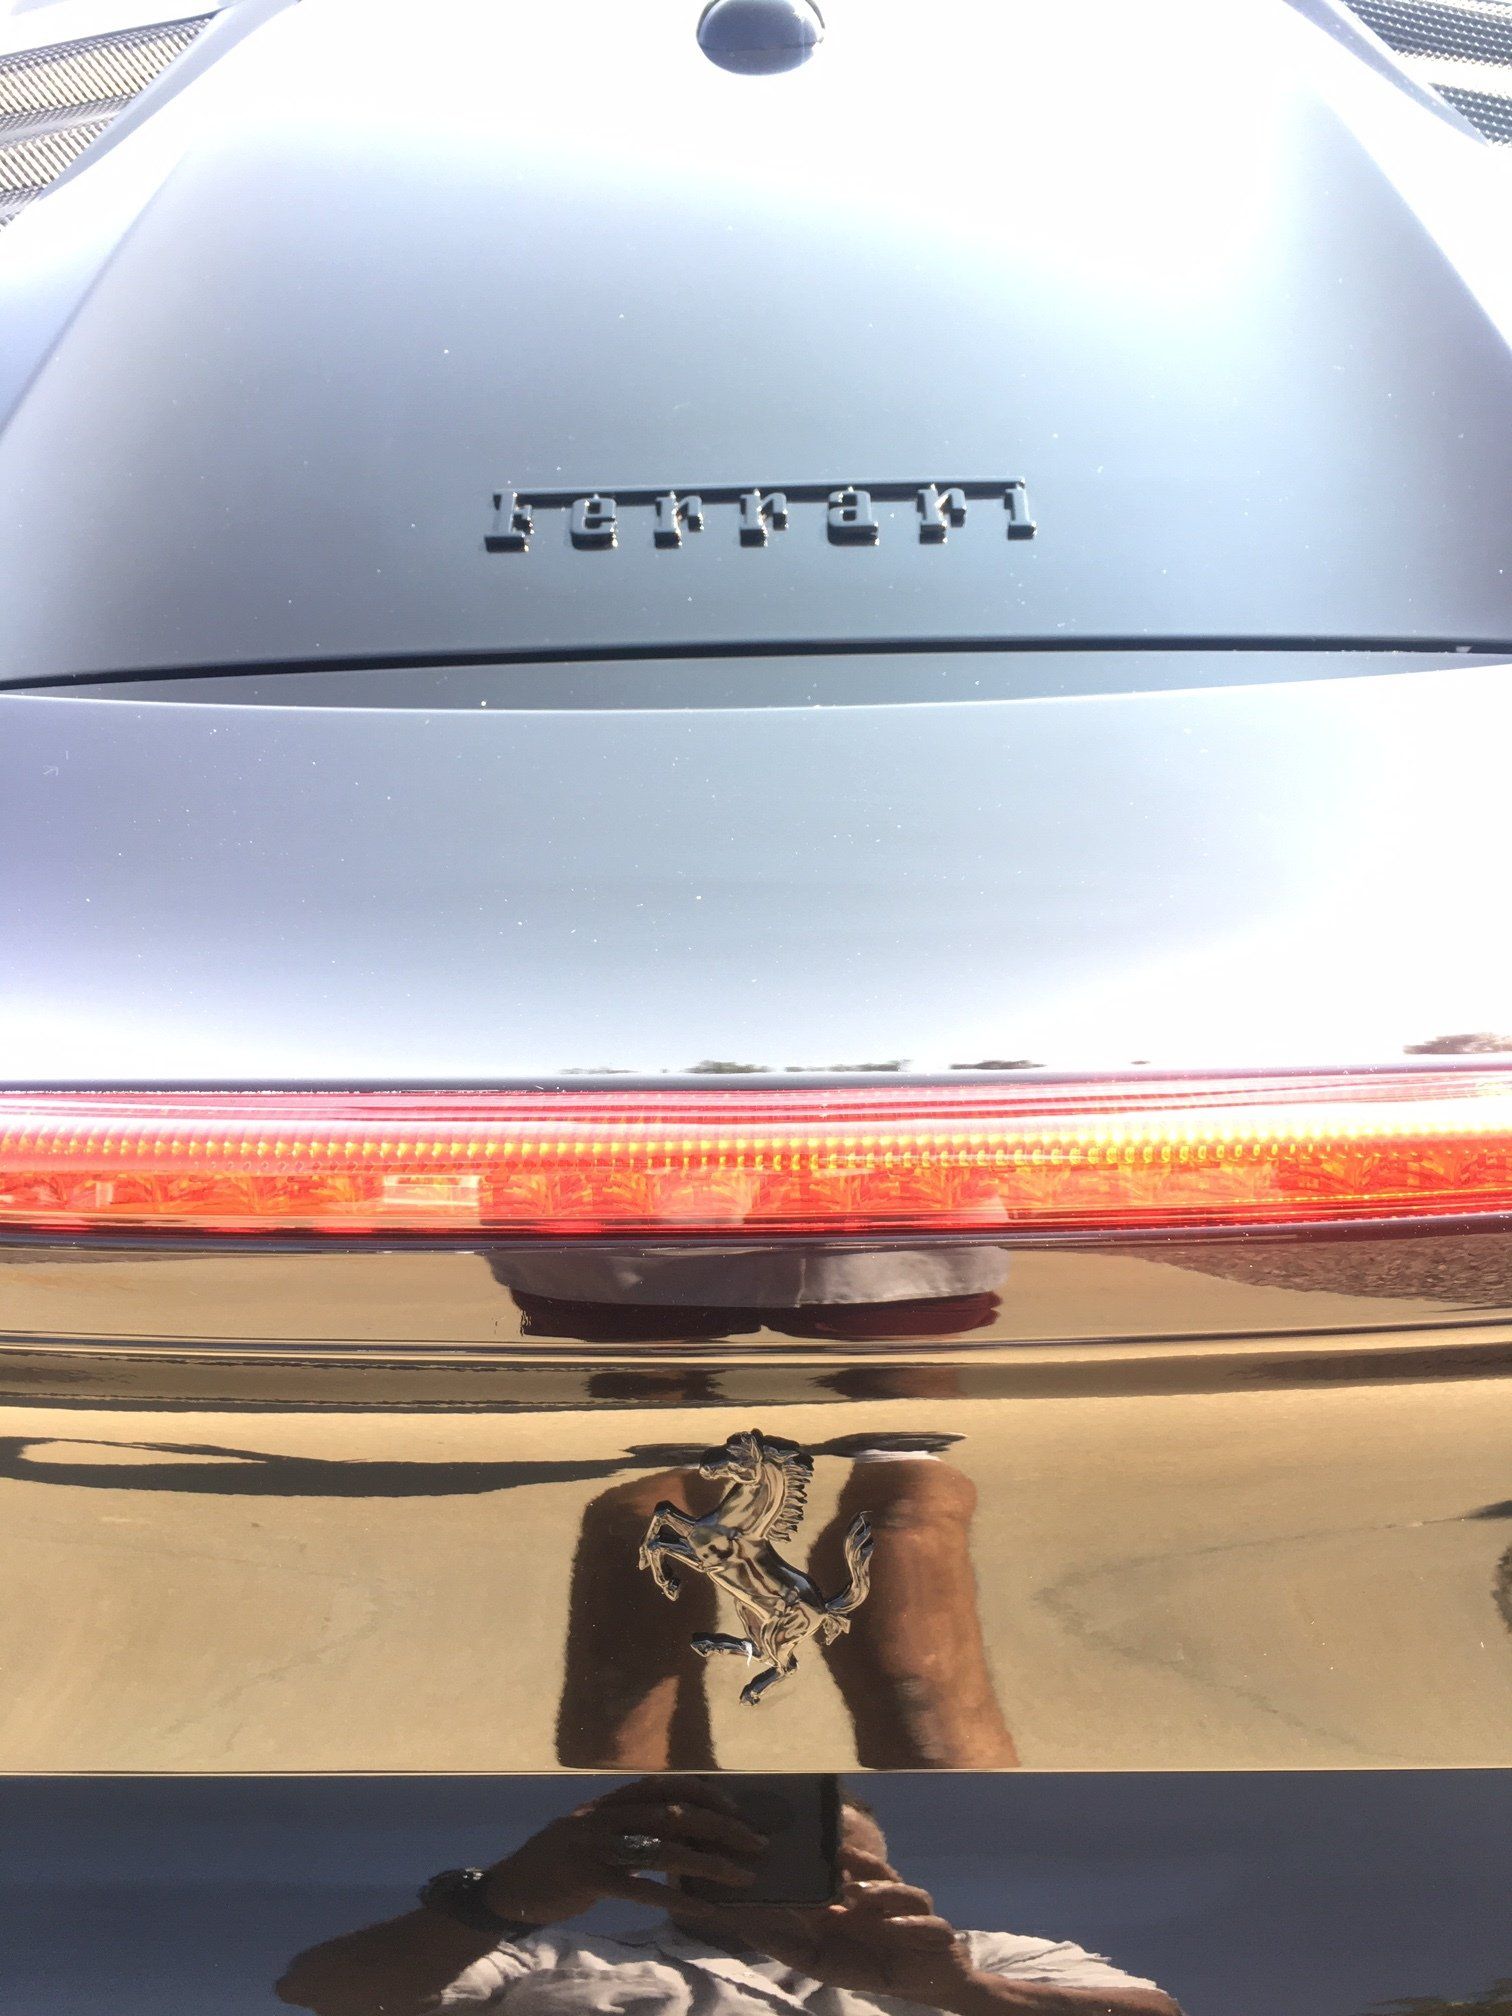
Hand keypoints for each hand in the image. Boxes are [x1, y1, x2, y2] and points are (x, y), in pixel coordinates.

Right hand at [480, 1777, 765, 1926]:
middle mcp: (606, 1816)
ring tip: (740, 1877)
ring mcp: (596, 1845)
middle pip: (673, 1813)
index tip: (736, 1809)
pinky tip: (702, 1910)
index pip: (666, 1785)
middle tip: (755, 1844)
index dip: (705, 1793)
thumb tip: (679, 1827)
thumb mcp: (592, 1830)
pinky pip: (639, 1888)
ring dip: (708, 1863)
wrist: (509, 1888)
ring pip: (662, 1848)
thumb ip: (627, 1824)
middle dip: (720, 1827)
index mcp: (610, 1801)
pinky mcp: (587, 1879)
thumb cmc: (558, 1862)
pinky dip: (675, 1899)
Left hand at [677, 1848, 973, 2007]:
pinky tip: (891, 1926)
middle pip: (875, 1869)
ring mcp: (914, 1911)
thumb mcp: (822, 1960)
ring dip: (879, 1891)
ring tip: (856, 1894)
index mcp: (859, 1895)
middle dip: (856, 1860)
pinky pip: (928, 1924)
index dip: (829, 1853)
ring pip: (902, 1891)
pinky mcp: (937, 1932)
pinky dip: (909, 1925)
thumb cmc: (868, 1964)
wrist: (923, 1984)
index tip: (806, 1840)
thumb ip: (787, 1944)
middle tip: (834, 1851)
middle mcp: (887, 1895)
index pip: (845, 1867)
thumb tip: (744, 1925)